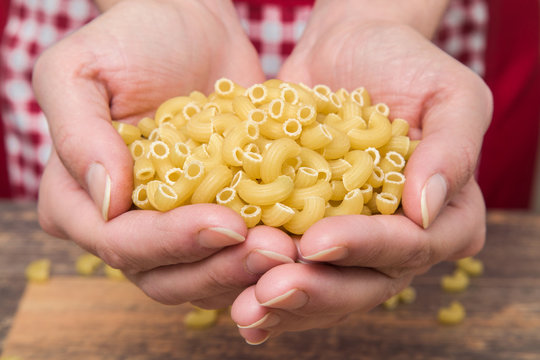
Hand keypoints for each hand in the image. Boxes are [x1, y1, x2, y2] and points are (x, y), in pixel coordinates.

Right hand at [34, 0, 292, 307]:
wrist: (187, 30)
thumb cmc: (127, 43)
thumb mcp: (77, 71)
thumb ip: (77, 134)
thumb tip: (106, 201)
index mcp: (78, 201)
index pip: (118, 244)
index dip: (170, 243)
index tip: (227, 223)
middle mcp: (123, 227)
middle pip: (163, 275)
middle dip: (219, 268)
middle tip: (274, 249)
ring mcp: (172, 229)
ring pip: (204, 277)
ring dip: (249, 271)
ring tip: (292, 248)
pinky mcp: (214, 218)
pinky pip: (235, 256)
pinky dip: (265, 257)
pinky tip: (299, 243)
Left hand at [230, 4, 491, 342]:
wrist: (346, 51)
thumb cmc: (405, 64)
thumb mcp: (451, 93)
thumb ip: (453, 148)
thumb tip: (428, 208)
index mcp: (446, 216)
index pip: (413, 246)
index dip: (367, 248)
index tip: (318, 242)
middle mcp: (400, 241)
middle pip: (365, 283)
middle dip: (318, 291)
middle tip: (269, 291)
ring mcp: (353, 243)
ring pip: (325, 288)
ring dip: (284, 303)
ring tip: (245, 309)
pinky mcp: (310, 232)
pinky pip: (291, 268)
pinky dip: (261, 284)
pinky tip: (234, 303)